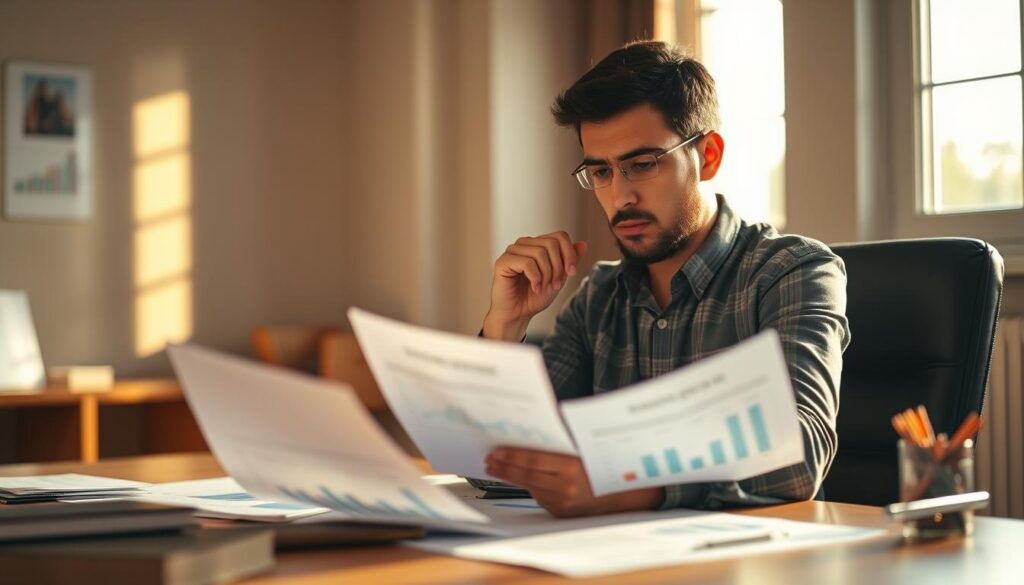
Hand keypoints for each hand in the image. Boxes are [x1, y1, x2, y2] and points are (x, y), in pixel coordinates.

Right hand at [483, 231, 587, 340]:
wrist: (517, 314)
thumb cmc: (534, 297)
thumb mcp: (559, 278)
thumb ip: (569, 261)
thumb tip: (583, 244)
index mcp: (537, 244)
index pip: (560, 236)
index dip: (570, 254)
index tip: (571, 273)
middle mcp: (524, 244)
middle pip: (551, 243)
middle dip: (558, 267)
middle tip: (555, 285)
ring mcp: (512, 251)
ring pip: (540, 253)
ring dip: (547, 274)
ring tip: (542, 287)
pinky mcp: (503, 261)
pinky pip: (527, 263)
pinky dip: (535, 278)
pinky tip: (535, 288)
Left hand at [485, 447, 664, 517]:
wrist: (630, 494)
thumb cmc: (609, 463)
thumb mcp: (587, 446)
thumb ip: (562, 439)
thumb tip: (535, 430)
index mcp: (572, 468)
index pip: (533, 460)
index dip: (511, 455)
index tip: (495, 451)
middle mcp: (566, 488)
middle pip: (526, 475)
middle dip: (505, 466)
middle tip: (489, 459)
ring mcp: (563, 503)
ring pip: (530, 487)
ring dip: (512, 476)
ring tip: (497, 467)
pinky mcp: (562, 512)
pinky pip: (540, 496)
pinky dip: (529, 485)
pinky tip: (519, 477)